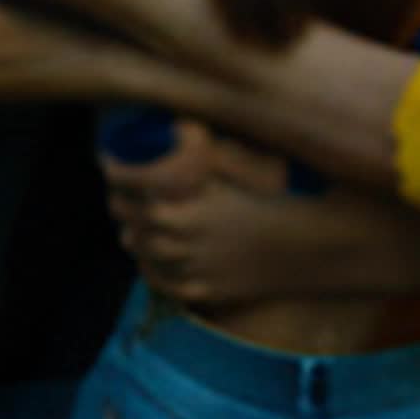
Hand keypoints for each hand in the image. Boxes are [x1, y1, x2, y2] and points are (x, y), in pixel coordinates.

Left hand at [102, 120, 291, 303]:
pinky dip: (151, 269)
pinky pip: (162, 283)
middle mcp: (182, 241)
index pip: (131, 189)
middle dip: (121, 203)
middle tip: (121, 190)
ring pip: (142, 253)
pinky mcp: (204, 292)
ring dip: (134, 235)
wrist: (308, 247)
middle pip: (131, 222)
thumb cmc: (280, 199)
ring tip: (133, 223)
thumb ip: (205, 154)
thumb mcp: (241, 169)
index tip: (111, 160)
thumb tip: (178, 127)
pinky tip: (151, 258)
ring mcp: (192, 270)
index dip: (116, 172)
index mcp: (187, 206)